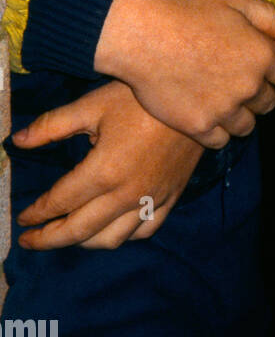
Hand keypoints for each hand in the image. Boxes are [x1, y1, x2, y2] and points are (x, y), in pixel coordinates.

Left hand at [11, 81, 203, 249]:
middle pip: (79, 230)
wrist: (195, 93)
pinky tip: (111, 228)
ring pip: (111, 239)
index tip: (23, 217)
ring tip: (68, 234)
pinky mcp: (171, 197)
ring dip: (83, 242)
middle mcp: (126, 194)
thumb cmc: (141, 96)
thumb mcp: (93, 104)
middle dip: (50, 238)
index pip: (60, 201)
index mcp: (104, 171)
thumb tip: (17, 140)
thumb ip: (52, 125)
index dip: (37, 213)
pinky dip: (122, 236)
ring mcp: (151, 199)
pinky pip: (143, 231)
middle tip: (31, 239)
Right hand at [94, 0, 274, 146]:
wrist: (140, 35)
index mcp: (262, 54)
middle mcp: (249, 86)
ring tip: (222, 101)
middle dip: (259, 92)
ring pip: (246, 125)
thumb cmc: (186, 10)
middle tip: (238, 81)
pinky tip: (206, 115)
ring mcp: (224, 110)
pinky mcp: (198, 126)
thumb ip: (266, 16)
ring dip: (240, 114)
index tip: (270, 67)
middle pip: (269, 102)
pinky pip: (220, 140)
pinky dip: (217, 131)